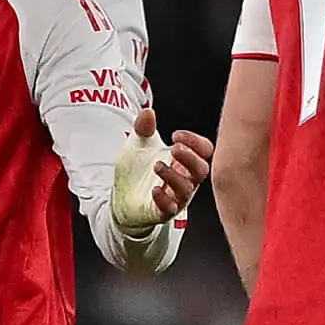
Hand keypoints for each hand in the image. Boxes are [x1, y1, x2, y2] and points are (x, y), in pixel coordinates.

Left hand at [112, 110, 212, 231]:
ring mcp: (175, 197)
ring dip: (173, 176)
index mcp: (184, 161)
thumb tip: (147, 112)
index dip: (195, 142)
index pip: (204, 151)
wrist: (120, 198)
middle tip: (174, 148)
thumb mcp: (139, 145)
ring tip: (157, 165)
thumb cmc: (137, 172)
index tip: (176, 135)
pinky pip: (169, 209)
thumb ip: (143, 128)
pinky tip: (155, 189)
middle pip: (201, 170)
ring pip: (186, 190)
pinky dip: (164, 199)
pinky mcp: (161, 212)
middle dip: (190, 158)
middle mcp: (184, 180)